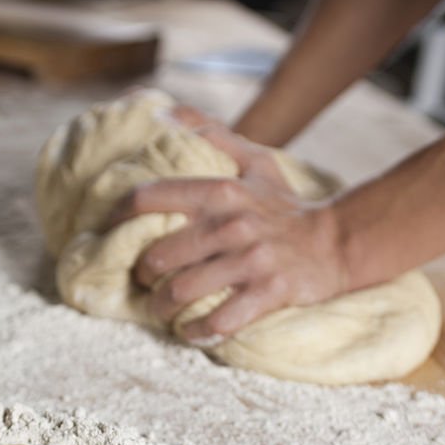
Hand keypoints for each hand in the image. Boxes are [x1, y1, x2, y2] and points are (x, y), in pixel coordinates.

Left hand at [110, 108, 347, 339]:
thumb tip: (167, 112)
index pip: (150, 198)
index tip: (108, 232)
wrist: (336, 242)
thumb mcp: (255, 162)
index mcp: (221, 192)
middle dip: (142, 274)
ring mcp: (250, 261)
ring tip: (160, 311)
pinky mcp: (268, 293)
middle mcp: (231, 225)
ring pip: (183, 291)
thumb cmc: (286, 207)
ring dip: (162, 307)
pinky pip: (220, 320)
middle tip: (141, 281)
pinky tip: (191, 332)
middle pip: (159, 255)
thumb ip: (213, 134)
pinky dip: (198, 331)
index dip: (119, 216)